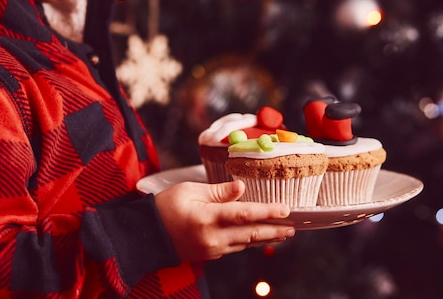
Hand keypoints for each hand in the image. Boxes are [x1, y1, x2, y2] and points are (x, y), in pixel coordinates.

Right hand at [154, 180, 294, 261]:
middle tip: (293, 227)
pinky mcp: (211, 254)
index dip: (267, 212)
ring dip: (265, 237)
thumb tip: (242, 188)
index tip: (285, 209)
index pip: (244, 214)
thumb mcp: (189, 190)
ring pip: (245, 243)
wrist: (148, 235)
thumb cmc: (166, 207)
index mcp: (207, 217)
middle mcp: (213, 237)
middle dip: (274, 230)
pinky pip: (235, 247)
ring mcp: (212, 248)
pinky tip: (260, 236)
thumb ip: (218, 191)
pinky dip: (249, 241)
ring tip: (283, 232)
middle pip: (250, 233)